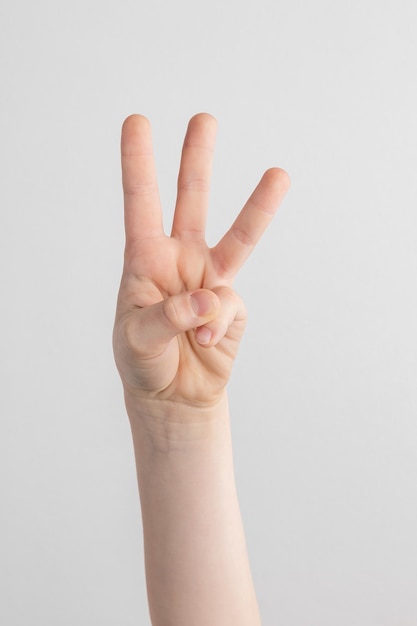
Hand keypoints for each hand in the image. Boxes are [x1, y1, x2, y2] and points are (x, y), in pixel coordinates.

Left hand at [113, 113, 288, 416]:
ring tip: (279, 174)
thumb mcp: (137, 340)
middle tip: (203, 119)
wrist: (174, 396)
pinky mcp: (232, 307)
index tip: (137, 122)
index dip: (138, 163)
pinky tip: (203, 344)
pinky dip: (215, 329)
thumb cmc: (143, 362)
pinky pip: (229, 309)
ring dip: (257, 207)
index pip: (141, 203)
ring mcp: (210, 281)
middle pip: (191, 202)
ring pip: (236, 237)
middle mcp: (180, 261)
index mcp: (146, 259)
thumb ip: (168, 317)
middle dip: (196, 161)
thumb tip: (209, 300)